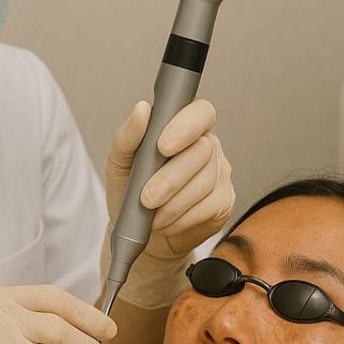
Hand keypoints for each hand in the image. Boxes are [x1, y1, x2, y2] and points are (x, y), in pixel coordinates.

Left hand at [106, 99, 235, 261]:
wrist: (138, 232)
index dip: (185, 126)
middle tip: (146, 198)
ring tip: (152, 214)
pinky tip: (167, 221)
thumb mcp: (120, 162)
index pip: (200, 113)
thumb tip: (141, 110)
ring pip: (205, 181)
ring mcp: (219, 173)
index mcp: (183, 128)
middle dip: (170, 178)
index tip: (163, 147)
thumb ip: (128, 135)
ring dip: (173, 203)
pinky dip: (183, 217)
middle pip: (201, 152)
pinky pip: (209, 206)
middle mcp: (206, 146)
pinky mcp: (224, 201)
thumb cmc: (129, 191)